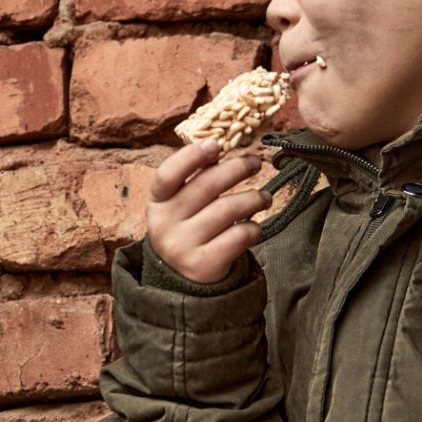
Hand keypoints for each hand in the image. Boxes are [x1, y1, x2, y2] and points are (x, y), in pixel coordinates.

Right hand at [148, 140, 270, 283]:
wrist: (181, 277)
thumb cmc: (186, 227)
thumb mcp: (178, 203)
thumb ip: (193, 178)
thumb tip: (219, 147)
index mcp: (157, 201)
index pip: (168, 174)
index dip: (191, 156)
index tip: (216, 144)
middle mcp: (165, 223)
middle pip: (206, 187)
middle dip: (237, 169)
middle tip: (255, 163)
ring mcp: (183, 245)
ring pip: (228, 210)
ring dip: (254, 199)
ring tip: (264, 198)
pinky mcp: (203, 264)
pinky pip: (238, 236)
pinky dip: (253, 228)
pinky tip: (254, 226)